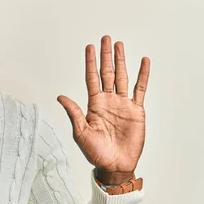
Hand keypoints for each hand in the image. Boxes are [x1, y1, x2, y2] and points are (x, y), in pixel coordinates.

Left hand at [57, 35, 150, 184]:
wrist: (114, 165)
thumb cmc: (95, 152)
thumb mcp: (81, 132)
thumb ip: (73, 113)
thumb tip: (60, 96)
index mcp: (93, 105)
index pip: (91, 78)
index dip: (90, 62)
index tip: (89, 47)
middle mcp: (108, 101)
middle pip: (107, 73)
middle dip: (105, 56)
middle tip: (105, 38)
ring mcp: (123, 104)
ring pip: (122, 77)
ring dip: (121, 61)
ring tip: (119, 44)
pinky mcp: (136, 111)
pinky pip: (140, 89)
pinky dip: (142, 74)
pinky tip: (143, 61)